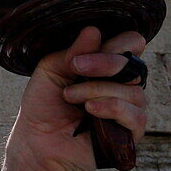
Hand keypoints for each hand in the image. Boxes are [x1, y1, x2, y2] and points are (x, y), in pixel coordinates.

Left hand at [0, 26, 146, 170]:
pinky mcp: (131, 135)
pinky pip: (136, 116)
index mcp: (108, 67)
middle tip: (76, 68)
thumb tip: (93, 30)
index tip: (88, 50)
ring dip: (96, 90)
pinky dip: (111, 108)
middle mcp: (124, 86)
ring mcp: (130, 110)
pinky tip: (90, 110)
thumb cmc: (44, 104)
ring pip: (133, 91)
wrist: (35, 140)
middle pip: (134, 66)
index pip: (132, 45)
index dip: (118, 44)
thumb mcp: (51, 71)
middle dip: (105, 63)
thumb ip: (73, 53)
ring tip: (71, 97)